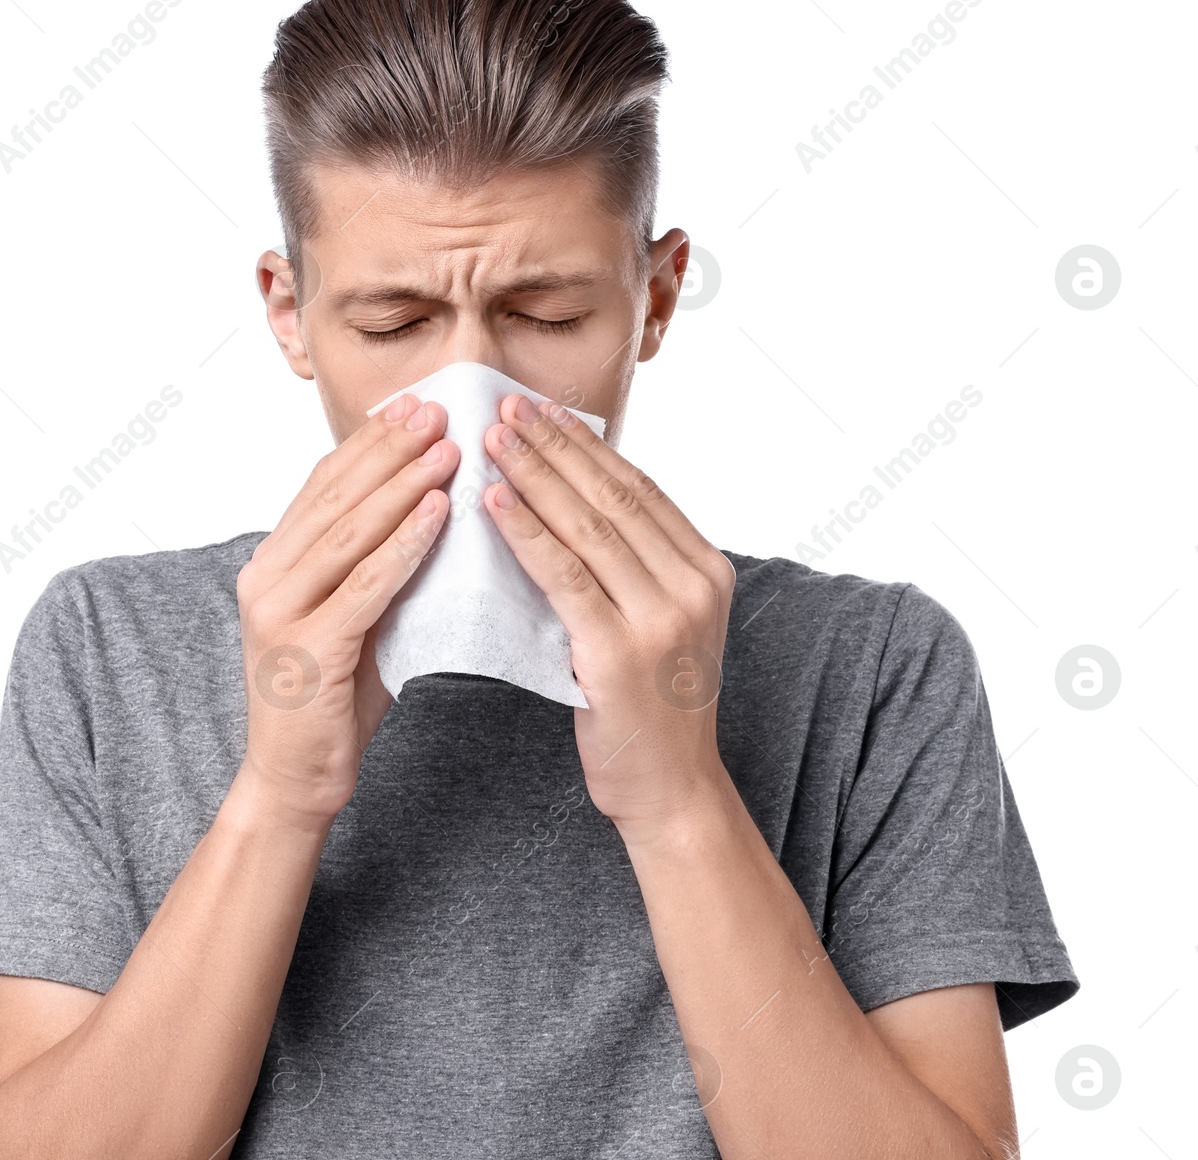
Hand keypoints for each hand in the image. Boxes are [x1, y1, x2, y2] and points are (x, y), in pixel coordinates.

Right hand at [235, 392, 458, 827]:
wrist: (293, 779)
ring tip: (448, 449)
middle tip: (440, 410)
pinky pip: (365, 585)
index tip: (415, 404)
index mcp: (272, 563)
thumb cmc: (332, 698)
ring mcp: (280, 612)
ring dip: (403, 485)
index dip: (370, 442)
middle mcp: (265, 577)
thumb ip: (373, 566)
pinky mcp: (307, 648)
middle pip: (336, 496)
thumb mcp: (354, 616)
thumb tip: (433, 507)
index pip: (324, 485)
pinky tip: (439, 515)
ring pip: (350, 532)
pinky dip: (405, 545)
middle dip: (391, 448)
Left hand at [482, 394, 736, 843]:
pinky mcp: (620, 654)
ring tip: (491, 439)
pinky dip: (525, 533)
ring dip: (533, 475)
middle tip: (506, 406)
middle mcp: (693, 586)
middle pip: (612, 497)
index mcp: (706, 570)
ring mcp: (661, 619)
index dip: (585, 446)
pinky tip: (495, 502)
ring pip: (587, 528)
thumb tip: (570, 500)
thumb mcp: (657, 623)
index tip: (541, 410)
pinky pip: (564, 577)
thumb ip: (629, 567)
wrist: (669, 792)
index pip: (638, 489)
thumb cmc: (649, 707)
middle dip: (553, 446)